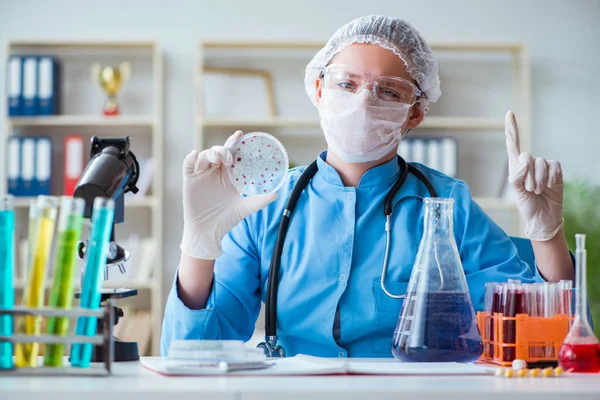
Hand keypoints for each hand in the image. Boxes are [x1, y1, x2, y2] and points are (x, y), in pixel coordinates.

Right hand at [180, 131, 277, 258]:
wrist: (208, 231)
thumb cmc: (226, 219)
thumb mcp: (245, 208)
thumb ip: (260, 200)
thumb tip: (276, 194)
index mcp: (228, 175)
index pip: (232, 154)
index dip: (234, 143)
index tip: (239, 135)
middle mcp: (215, 172)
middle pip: (218, 152)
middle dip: (223, 150)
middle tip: (229, 158)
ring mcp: (201, 175)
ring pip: (204, 155)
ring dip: (210, 155)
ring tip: (216, 162)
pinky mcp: (189, 180)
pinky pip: (188, 165)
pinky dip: (191, 158)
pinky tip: (195, 156)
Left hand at [505, 111, 563, 240]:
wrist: (542, 217)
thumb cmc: (527, 205)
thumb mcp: (516, 192)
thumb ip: (516, 176)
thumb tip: (524, 159)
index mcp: (515, 167)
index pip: (513, 145)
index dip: (512, 129)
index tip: (509, 113)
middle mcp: (529, 163)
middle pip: (526, 157)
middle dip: (526, 176)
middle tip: (529, 190)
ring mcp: (543, 166)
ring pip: (540, 163)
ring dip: (537, 180)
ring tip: (537, 191)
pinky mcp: (556, 170)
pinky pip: (553, 166)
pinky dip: (550, 178)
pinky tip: (549, 186)